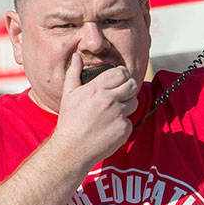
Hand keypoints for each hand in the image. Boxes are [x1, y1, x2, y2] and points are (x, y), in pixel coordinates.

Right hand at [51, 52, 138, 169]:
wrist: (72, 149)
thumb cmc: (69, 121)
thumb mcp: (69, 94)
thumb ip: (74, 73)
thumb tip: (77, 55)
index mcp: (97, 88)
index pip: (121, 73)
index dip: (121, 75)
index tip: (118, 80)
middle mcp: (109, 100)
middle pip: (132, 85)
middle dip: (128, 88)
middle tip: (121, 94)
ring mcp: (118, 115)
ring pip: (134, 102)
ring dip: (127, 105)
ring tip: (113, 112)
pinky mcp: (124, 129)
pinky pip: (130, 121)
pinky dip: (123, 123)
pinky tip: (110, 127)